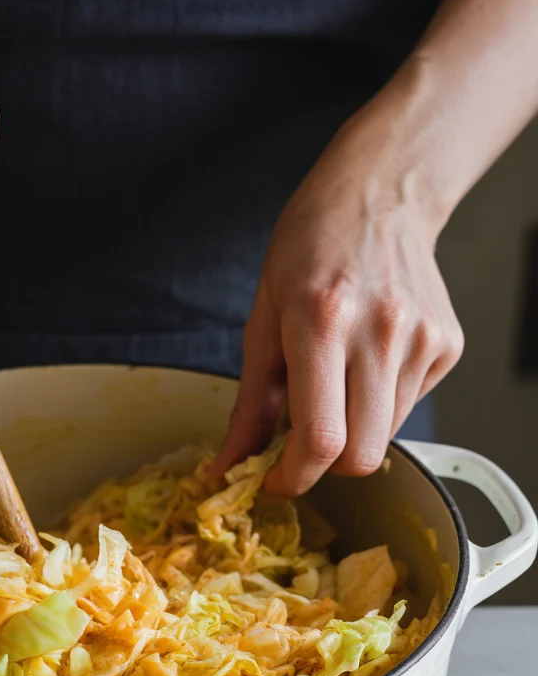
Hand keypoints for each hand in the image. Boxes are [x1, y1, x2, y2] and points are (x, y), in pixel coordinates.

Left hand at [214, 119, 462, 495]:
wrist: (378, 195)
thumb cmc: (310, 248)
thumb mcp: (261, 319)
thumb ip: (249, 404)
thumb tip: (228, 467)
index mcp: (322, 322)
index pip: (320, 439)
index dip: (294, 478)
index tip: (273, 480)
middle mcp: (381, 332)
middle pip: (362, 456)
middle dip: (324, 467)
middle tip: (299, 445)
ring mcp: (422, 340)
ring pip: (385, 439)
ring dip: (351, 433)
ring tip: (332, 385)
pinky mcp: (447, 346)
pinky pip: (406, 410)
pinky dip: (377, 407)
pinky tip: (363, 364)